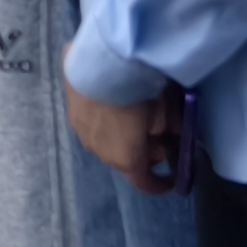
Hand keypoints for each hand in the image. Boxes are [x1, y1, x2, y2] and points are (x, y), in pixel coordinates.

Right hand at [68, 83, 184, 194]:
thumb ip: (172, 129)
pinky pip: (93, 127)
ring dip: (120, 137)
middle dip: (141, 153)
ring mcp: (82, 134)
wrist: (99, 62)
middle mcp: (101, 154)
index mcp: (127, 159)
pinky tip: (110, 102)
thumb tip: (175, 134)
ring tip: (129, 116)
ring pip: (106, 144)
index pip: (144, 184)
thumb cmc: (138, 92)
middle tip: (155, 135)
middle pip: (125, 161)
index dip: (160, 184)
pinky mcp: (71, 115)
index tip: (172, 178)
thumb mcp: (166, 111)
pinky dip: (105, 122)